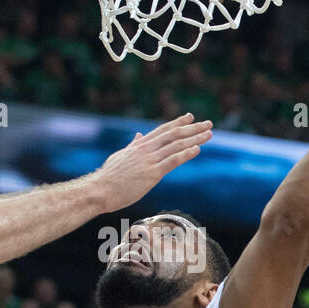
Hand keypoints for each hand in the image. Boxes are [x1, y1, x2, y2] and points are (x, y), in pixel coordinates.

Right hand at [89, 113, 212, 211]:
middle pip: (174, 134)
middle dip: (193, 128)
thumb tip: (138, 135)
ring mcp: (149, 160)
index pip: (162, 130)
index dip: (178, 122)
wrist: (99, 190)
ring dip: (195, 139)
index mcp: (139, 145)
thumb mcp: (120, 156)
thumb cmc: (108, 177)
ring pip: (176, 146)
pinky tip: (198, 149)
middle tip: (208, 124)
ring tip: (209, 134)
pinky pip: (173, 161)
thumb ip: (132, 146)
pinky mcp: (152, 173)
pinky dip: (186, 154)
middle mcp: (146, 149)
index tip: (191, 117)